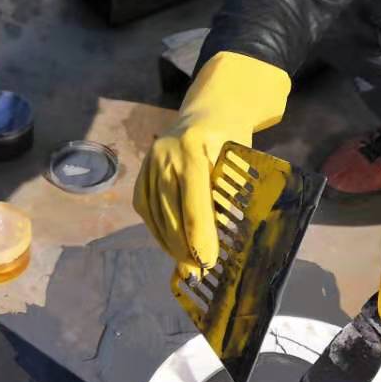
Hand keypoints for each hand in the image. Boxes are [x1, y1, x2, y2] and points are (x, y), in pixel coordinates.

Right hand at [134, 51, 290, 276]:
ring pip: (155, 214)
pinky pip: (145, 207)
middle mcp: (164, 156)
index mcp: (192, 149)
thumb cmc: (231, 137)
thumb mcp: (238, 160)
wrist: (207, 110)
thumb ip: (230, 193)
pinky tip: (170, 246)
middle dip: (184, 247)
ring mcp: (149, 162)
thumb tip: (227, 238)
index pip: (194, 204)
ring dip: (169, 244)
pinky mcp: (142, 170)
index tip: (209, 262)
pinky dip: (156, 230)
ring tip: (186, 266)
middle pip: (171, 213)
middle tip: (200, 271)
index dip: (200, 237)